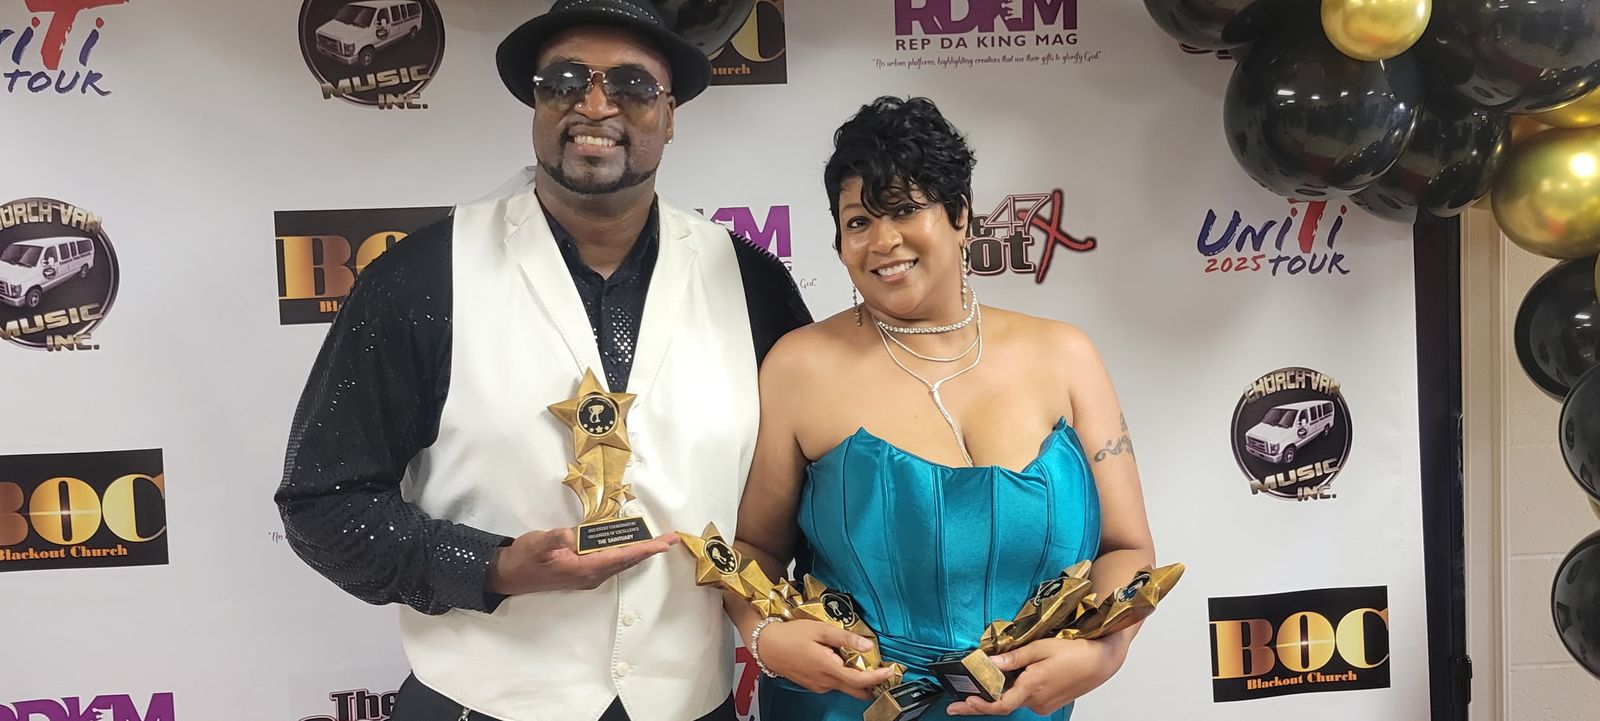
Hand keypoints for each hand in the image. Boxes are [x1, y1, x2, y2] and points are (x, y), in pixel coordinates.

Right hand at [487, 528, 678, 594]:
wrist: (509, 574)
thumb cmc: (524, 558)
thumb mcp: (538, 545)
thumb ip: (554, 539)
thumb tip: (571, 534)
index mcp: (584, 569)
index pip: (621, 557)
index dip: (643, 549)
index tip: (663, 544)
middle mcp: (591, 575)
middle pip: (626, 560)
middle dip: (649, 549)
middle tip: (671, 539)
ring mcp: (588, 575)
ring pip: (620, 562)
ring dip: (639, 551)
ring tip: (658, 541)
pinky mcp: (583, 571)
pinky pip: (611, 561)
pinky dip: (626, 553)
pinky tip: (633, 546)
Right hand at [751, 620, 899, 700]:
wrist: (766, 645)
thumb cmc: (791, 635)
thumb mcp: (820, 630)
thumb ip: (845, 638)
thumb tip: (868, 645)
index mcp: (829, 669)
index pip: (860, 681)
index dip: (878, 678)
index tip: (891, 671)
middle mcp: (826, 682)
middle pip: (856, 690)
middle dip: (871, 683)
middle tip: (881, 669)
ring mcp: (819, 686)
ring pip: (844, 685)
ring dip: (855, 676)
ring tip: (857, 657)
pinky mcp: (813, 684)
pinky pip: (834, 682)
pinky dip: (842, 674)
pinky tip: (838, 659)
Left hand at [946, 637, 1122, 716]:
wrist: (1102, 661)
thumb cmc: (1075, 651)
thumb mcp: (1040, 647)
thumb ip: (1014, 657)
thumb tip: (989, 661)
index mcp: (1032, 687)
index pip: (1000, 705)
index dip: (979, 706)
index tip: (962, 703)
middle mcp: (1037, 701)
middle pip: (1004, 702)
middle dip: (983, 699)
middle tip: (960, 701)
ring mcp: (1044, 704)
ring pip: (1016, 698)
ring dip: (1003, 690)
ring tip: (992, 675)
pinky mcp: (1049, 702)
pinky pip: (1026, 696)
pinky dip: (1017, 688)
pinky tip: (1015, 675)